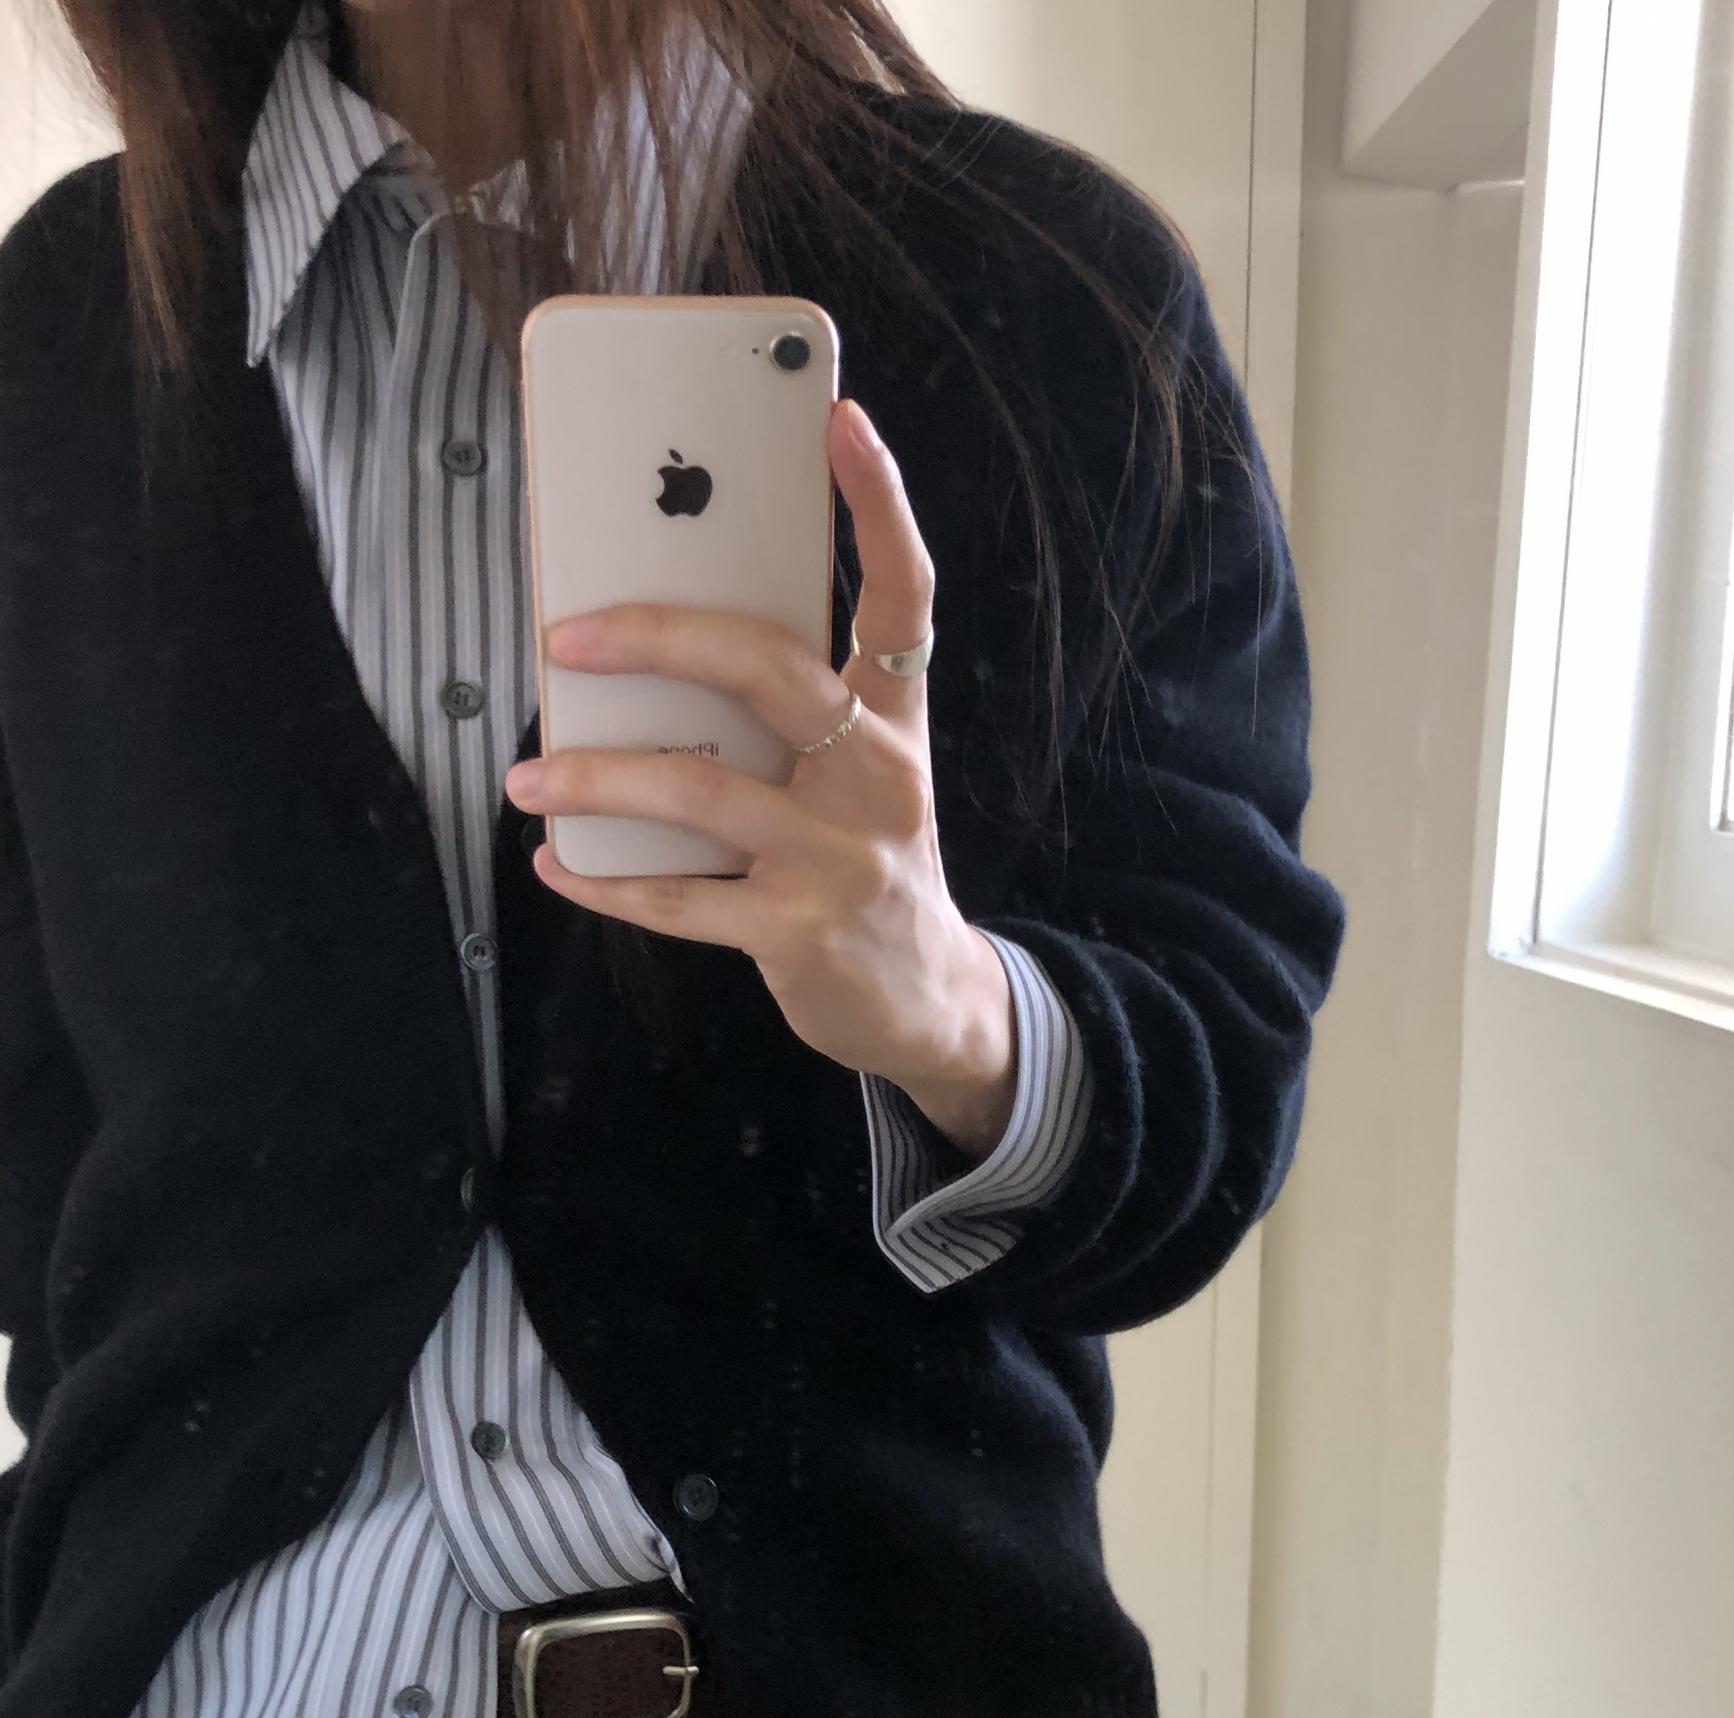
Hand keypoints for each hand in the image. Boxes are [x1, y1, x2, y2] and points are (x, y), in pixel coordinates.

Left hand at [504, 400, 1017, 1160]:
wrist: (927, 1002)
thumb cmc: (869, 861)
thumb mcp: (861, 775)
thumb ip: (791, 713)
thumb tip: (656, 646)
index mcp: (896, 721)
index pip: (904, 595)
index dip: (880, 504)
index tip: (841, 420)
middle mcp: (876, 777)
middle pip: (770, 670)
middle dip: (659, 636)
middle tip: (566, 634)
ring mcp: (836, 857)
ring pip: (699, 792)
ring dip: (597, 780)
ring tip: (526, 777)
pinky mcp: (795, 931)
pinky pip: (678, 899)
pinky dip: (605, 880)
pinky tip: (554, 860)